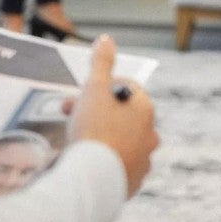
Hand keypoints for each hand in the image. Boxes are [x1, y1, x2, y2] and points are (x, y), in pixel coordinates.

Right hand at [68, 35, 158, 196]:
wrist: (92, 178)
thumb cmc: (94, 129)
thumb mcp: (94, 87)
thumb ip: (102, 62)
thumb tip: (106, 39)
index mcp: (144, 108)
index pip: (124, 88)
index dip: (98, 88)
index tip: (79, 96)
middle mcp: (150, 133)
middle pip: (121, 115)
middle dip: (95, 112)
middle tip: (70, 115)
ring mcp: (144, 159)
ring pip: (120, 141)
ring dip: (101, 137)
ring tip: (78, 141)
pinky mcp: (134, 181)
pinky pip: (118, 165)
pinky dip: (104, 161)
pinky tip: (87, 161)